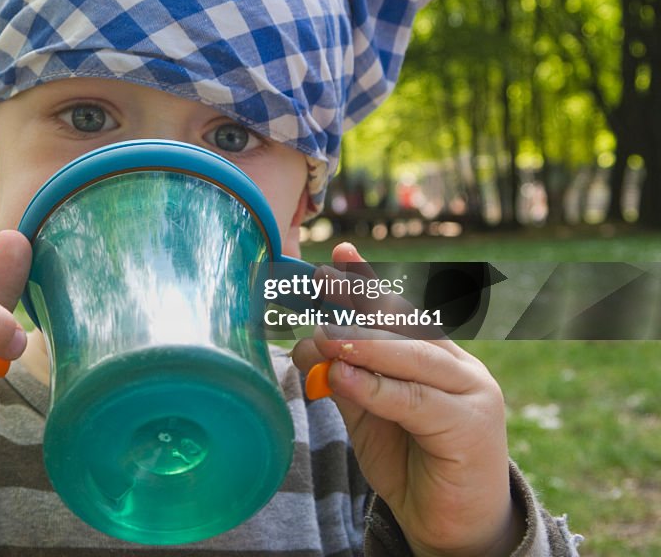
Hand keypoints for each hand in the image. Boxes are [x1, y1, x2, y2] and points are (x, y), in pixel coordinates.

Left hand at [292, 243, 522, 556]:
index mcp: (437, 356)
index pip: (400, 310)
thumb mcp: (368, 414)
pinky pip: (416, 401)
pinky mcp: (471, 427)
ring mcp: (472, 393)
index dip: (370, 281)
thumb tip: (307, 343)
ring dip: (367, 343)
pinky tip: (345, 377)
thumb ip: (346, 378)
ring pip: (414, 358)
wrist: (453, 525)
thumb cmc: (411, 462)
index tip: (338, 254)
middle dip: (363, 300)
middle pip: (410, 324)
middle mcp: (459, 366)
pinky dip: (377, 388)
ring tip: (327, 333)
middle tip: (323, 283)